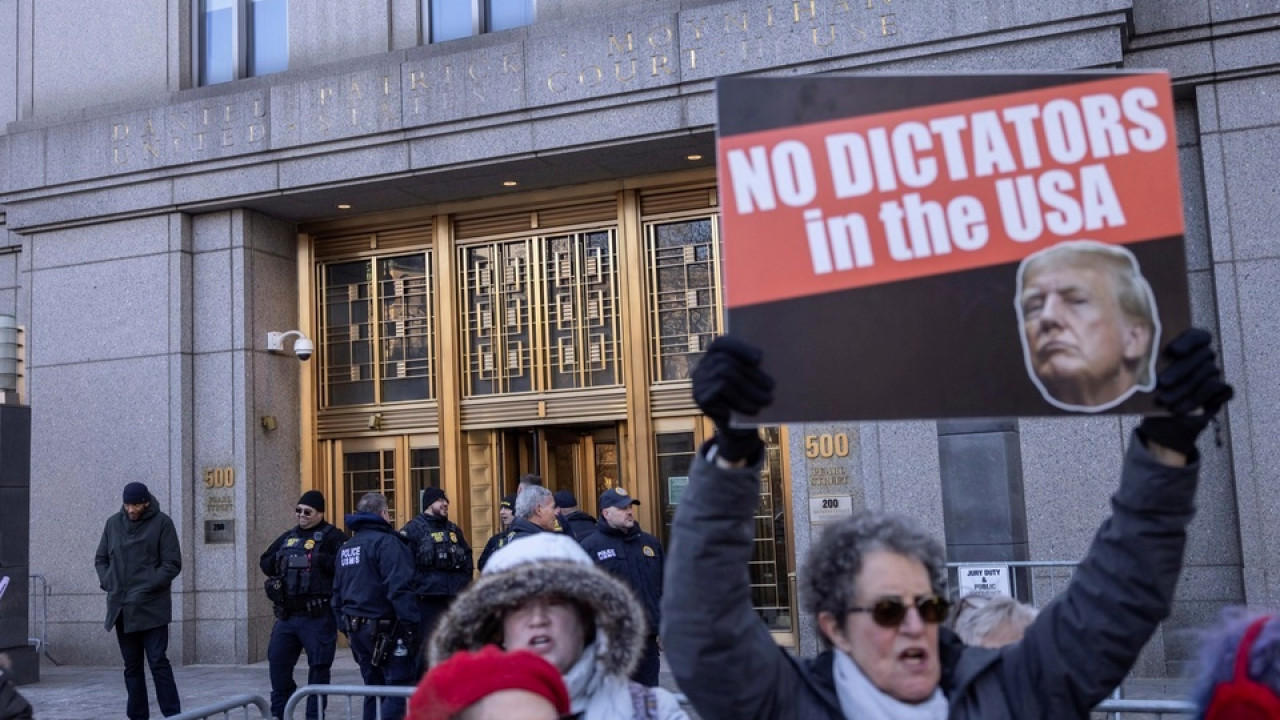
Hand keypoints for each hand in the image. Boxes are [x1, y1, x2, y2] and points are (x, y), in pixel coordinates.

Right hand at [691, 336, 774, 461]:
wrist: (738, 429)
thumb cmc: (747, 399)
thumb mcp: (751, 381)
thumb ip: (753, 367)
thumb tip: (763, 358)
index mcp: (713, 357)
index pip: (721, 343)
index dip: (739, 347)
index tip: (759, 358)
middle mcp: (702, 367)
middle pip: (726, 361)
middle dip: (752, 374)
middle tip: (771, 387)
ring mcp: (698, 382)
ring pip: (724, 373)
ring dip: (750, 389)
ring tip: (766, 401)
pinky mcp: (700, 398)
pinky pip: (720, 390)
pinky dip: (740, 400)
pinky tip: (752, 410)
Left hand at [1138, 328, 1233, 456]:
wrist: (1164, 418)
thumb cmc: (1153, 389)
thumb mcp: (1146, 374)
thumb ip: (1146, 361)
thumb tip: (1134, 353)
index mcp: (1190, 345)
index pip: (1197, 336)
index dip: (1188, 341)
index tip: (1173, 351)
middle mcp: (1205, 356)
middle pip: (1200, 356)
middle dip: (1180, 371)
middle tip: (1162, 383)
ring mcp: (1214, 372)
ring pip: (1206, 375)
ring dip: (1184, 389)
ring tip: (1164, 401)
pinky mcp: (1221, 391)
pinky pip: (1217, 389)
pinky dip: (1197, 399)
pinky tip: (1180, 409)